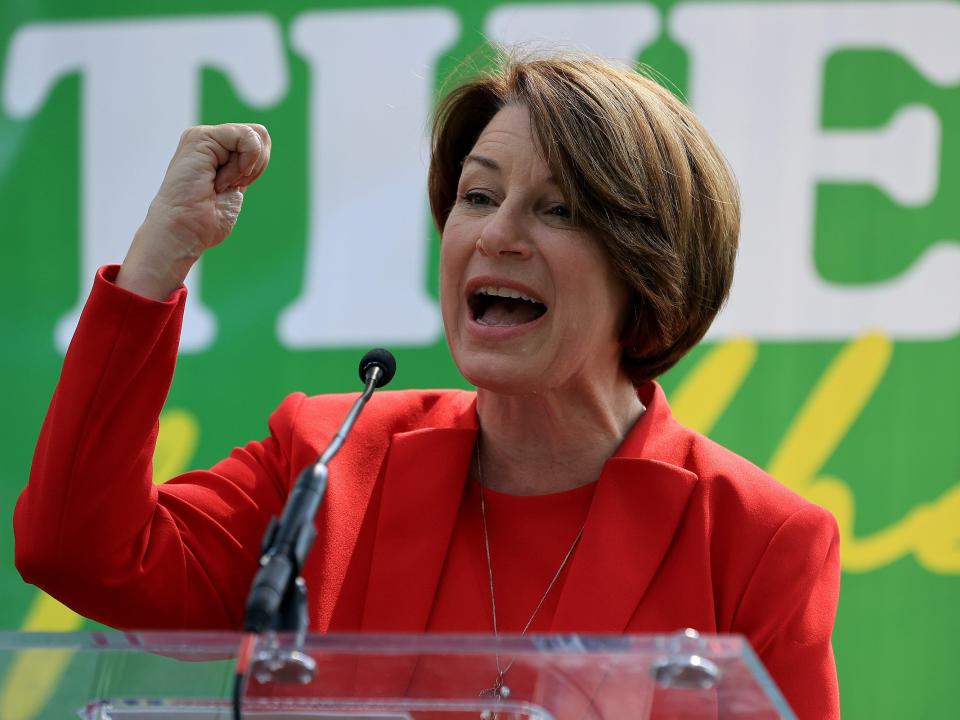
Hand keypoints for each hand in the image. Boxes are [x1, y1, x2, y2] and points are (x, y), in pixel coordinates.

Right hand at [116, 123, 270, 299]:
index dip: (257, 168)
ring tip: (219, 184)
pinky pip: (246, 137)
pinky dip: (242, 164)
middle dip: (256, 165)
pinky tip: (219, 180)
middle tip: (229, 185)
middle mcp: (211, 140)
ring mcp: (204, 136)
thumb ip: (245, 166)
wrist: (185, 229)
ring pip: (255, 135)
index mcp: (219, 152)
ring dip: (246, 167)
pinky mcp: (200, 136)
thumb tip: (263, 144)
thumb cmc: (206, 220)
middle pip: (260, 135)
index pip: (260, 143)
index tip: (236, 188)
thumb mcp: (235, 188)